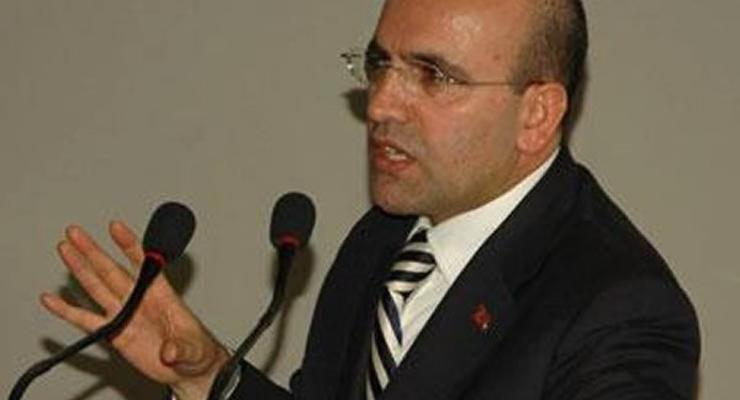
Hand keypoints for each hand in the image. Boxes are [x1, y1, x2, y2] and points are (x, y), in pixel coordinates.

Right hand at [41, 221, 229, 399]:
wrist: (187, 368)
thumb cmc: (195, 351)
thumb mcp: (194, 349)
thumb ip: (181, 348)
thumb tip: (169, 351)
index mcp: (162, 296)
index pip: (144, 264)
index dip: (129, 245)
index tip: (115, 227)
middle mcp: (140, 301)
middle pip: (112, 270)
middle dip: (93, 251)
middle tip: (76, 232)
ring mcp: (125, 315)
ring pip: (97, 288)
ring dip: (80, 269)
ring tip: (65, 250)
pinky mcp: (114, 334)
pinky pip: (86, 321)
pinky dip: (68, 311)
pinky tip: (51, 300)